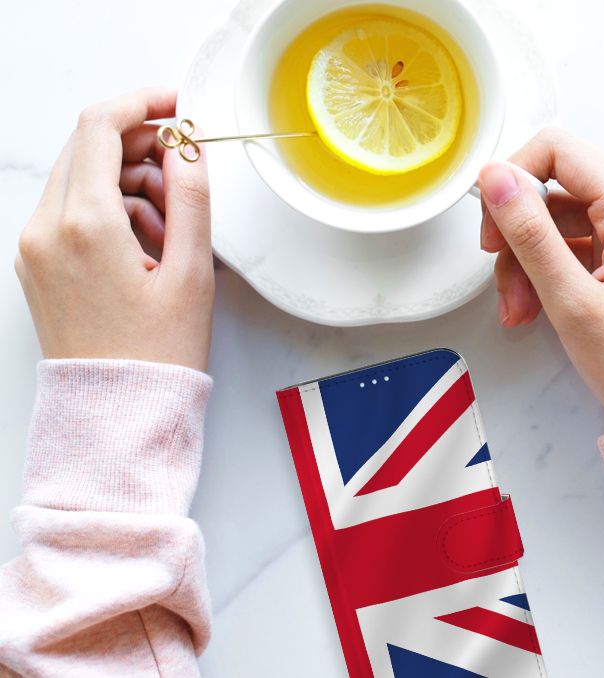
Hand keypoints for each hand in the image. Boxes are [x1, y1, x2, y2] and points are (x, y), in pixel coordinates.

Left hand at [15, 88, 213, 371]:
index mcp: (85, 225)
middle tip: (185, 174)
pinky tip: (147, 244)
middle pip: (88, 148)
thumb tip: (188, 147)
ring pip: (82, 178)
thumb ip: (192, 198)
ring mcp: (35, 246)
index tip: (176, 105)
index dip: (143, 103)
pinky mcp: (37, 263)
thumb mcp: (192, 273)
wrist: (117, 412)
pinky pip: (72, 210)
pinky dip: (111, 210)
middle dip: (141, 147)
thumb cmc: (156, 354)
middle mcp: (47, 229)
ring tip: (173, 228)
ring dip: (129, 182)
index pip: (101, 127)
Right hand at [478, 128, 603, 426]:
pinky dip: (550, 267)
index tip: (492, 227)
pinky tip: (537, 306)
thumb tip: (494, 177)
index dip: (513, 179)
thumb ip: (529, 233)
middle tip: (502, 279)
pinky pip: (578, 237)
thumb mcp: (571, 301)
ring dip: (529, 257)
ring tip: (519, 309)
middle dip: (519, 230)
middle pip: (557, 182)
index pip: (558, 149)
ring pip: (561, 213)